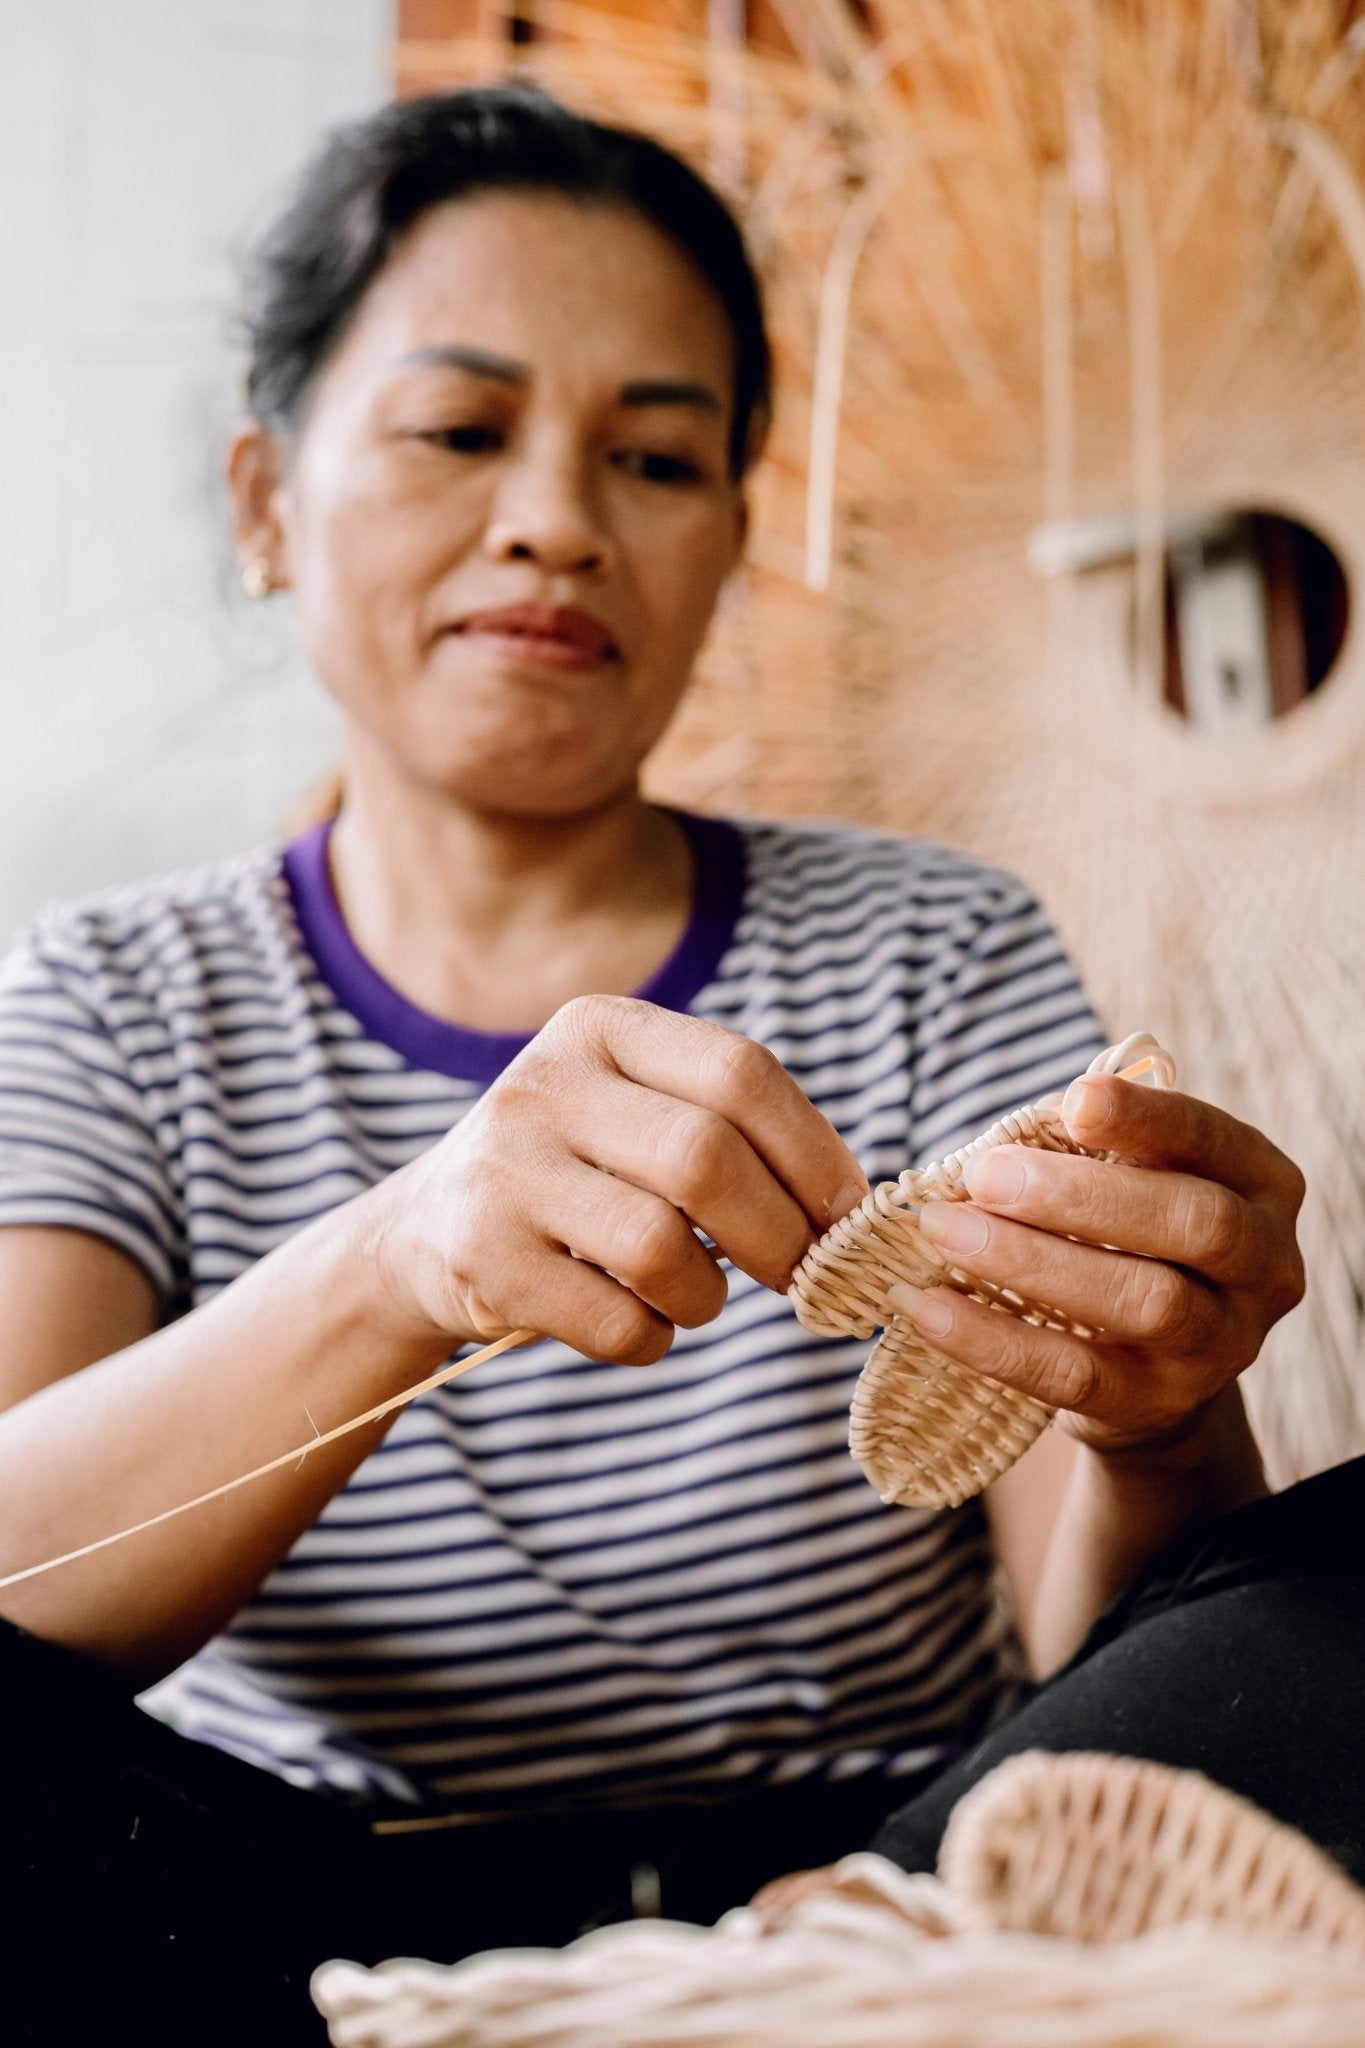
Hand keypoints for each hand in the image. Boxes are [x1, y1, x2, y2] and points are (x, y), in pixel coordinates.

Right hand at [360, 994, 868, 1364]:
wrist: (428, 1232)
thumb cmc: (579, 1175)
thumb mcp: (638, 1112)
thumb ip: (733, 1131)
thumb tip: (853, 1208)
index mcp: (601, 1027)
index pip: (741, 1073)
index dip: (815, 1152)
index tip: (848, 1212)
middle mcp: (543, 1083)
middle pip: (705, 1158)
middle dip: (779, 1233)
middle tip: (801, 1274)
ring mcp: (503, 1169)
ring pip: (659, 1247)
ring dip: (709, 1295)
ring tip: (698, 1295)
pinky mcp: (481, 1257)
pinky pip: (614, 1321)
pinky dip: (653, 1339)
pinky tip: (640, 1321)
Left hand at [892, 1073, 1305, 1455]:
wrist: (1149, 1371)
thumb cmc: (1129, 1239)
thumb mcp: (1130, 1181)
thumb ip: (1090, 1148)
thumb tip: (1007, 1141)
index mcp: (1260, 1185)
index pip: (1211, 1139)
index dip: (1145, 1118)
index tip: (1074, 1102)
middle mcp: (1264, 1266)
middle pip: (1193, 1222)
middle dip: (1081, 1195)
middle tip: (985, 1175)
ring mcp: (1221, 1346)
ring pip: (1145, 1302)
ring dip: (1033, 1262)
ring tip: (947, 1231)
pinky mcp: (1159, 1406)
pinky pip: (1077, 1376)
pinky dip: (996, 1341)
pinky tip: (931, 1310)